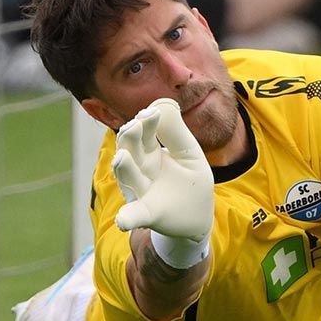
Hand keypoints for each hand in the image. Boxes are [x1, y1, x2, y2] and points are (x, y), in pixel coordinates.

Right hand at [111, 98, 214, 240]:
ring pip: (129, 177)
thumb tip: (163, 101)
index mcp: (150, 151)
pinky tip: (122, 220)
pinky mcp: (148, 214)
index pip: (144, 132)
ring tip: (122, 157)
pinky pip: (135, 215)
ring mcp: (142, 192)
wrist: (197, 217)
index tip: (152, 112)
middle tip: (134, 126)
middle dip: (130, 138)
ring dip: (124, 168)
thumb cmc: (190, 182)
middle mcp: (140, 169)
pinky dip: (127, 217)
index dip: (147, 121)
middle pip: (130, 150)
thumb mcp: (189, 153)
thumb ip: (176, 131)